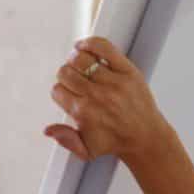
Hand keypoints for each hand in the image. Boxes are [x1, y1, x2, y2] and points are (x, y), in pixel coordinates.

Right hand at [46, 37, 174, 163]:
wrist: (146, 137)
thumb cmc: (116, 141)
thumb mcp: (86, 149)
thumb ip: (65, 139)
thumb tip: (48, 130)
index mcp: (84, 112)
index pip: (57, 90)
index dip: (59, 92)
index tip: (67, 94)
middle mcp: (97, 95)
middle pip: (65, 72)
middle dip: (65, 76)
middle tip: (74, 81)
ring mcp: (113, 81)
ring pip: (80, 58)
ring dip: (75, 60)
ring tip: (79, 66)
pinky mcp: (127, 70)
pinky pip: (104, 48)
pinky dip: (90, 43)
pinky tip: (84, 47)